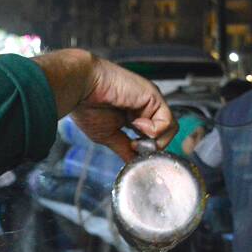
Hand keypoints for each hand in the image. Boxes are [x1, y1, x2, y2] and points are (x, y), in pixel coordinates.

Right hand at [34, 50, 176, 161]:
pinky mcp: (154, 97)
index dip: (145, 148)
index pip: (150, 136)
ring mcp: (150, 102)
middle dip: (150, 146)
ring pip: (170, 129)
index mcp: (132, 114)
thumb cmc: (87, 107)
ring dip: (153, 139)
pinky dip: (154, 130)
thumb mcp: (107, 136)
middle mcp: (144, 107)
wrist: (82, 88)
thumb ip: (124, 148)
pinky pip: (168, 122)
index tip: (131, 150)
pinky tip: (136, 124)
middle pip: (163, 134)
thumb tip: (133, 163)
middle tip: (133, 145)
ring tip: (134, 134)